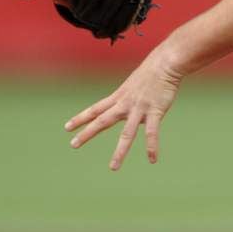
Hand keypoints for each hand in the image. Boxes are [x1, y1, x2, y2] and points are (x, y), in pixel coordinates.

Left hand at [65, 52, 182, 170]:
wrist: (165, 64)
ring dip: (120, 152)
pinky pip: (152, 132)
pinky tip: (152, 159)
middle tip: (73, 145)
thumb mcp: (133, 85)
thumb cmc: (151, 73)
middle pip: (102, 121)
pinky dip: (152, 147)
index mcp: (118, 97)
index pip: (95, 109)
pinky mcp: (154, 112)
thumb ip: (127, 98)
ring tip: (113, 168)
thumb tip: (125, 107)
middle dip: (87, 133)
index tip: (67, 127)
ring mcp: (139, 109)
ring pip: (126, 134)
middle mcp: (125, 104)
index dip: (80, 118)